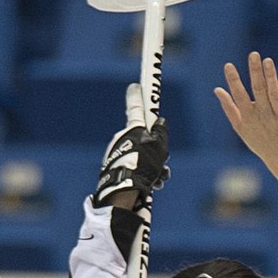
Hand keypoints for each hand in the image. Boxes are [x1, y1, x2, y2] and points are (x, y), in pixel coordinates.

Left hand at [93, 82, 167, 208]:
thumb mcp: (158, 147)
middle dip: (155, 148)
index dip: (137, 95)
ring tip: (157, 178)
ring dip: (152, 166)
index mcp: (133, 128)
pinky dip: (143, 175)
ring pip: (140, 155)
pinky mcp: (114, 167)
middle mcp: (122, 137)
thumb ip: (160, 132)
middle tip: (162, 160)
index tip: (135, 86)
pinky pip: (133, 167)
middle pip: (143, 137)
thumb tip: (159, 123)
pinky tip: (150, 185)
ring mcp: (117, 152)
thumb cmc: (141, 166)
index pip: (136, 107)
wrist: (123, 190)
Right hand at [216, 52, 277, 188]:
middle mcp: (264, 115)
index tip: (228, 65)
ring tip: (267, 60)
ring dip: (271, 76)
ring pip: (274, 93)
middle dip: (255, 72)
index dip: (233, 81)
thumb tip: (217, 89)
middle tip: (253, 55)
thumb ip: (229, 108)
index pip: (239, 96)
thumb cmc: (258, 140)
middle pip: (258, 90)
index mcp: (248, 118)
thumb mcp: (240, 128)